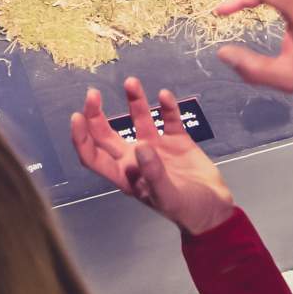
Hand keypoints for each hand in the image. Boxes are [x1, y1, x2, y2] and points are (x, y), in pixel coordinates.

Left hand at [70, 78, 235, 236]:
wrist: (215, 209)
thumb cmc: (187, 211)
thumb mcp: (168, 197)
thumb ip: (154, 173)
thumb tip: (141, 146)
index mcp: (125, 175)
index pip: (93, 156)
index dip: (81, 138)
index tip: (77, 116)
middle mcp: (134, 158)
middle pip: (106, 134)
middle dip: (96, 114)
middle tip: (92, 93)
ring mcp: (156, 147)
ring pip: (139, 119)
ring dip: (134, 101)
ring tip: (131, 82)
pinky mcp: (177, 140)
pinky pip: (168, 119)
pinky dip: (166, 107)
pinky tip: (165, 96)